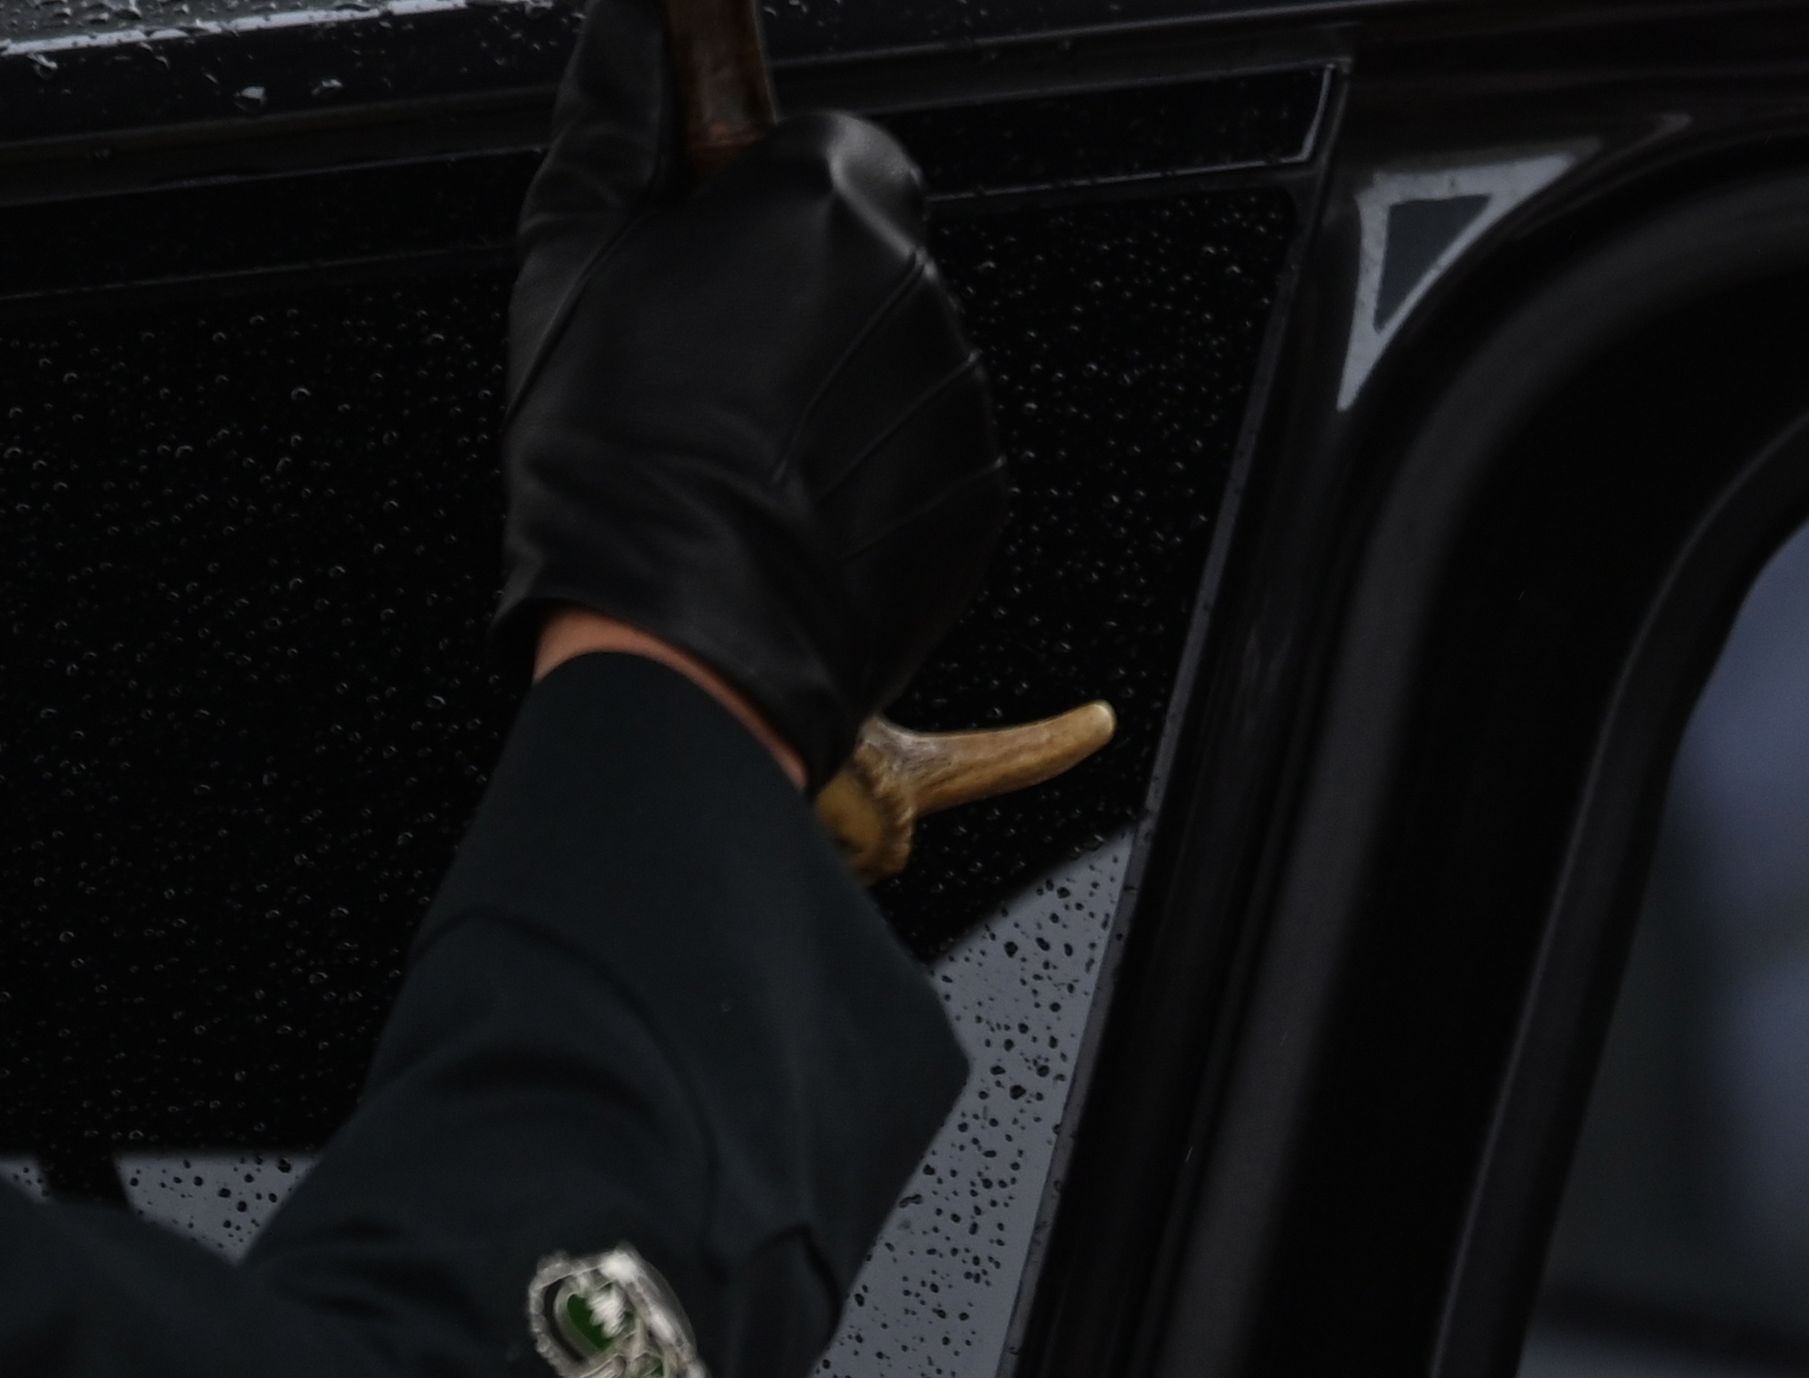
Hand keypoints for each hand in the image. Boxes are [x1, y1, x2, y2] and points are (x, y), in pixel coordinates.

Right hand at [490, 0, 1005, 787]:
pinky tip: (791, 500)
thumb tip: (628, 28)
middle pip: (871, 248)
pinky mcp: (979, 492)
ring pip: (899, 353)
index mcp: (823, 204)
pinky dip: (870, 467)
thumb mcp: (570, 250)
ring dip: (837, 379)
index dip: (768, 188)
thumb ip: (612, 118)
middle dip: (802, 284)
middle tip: (710, 358)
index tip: (717, 241)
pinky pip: (924, 449)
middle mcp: (915, 287)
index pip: (834, 140)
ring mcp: (957, 396)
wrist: (685, 629)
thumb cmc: (619, 445)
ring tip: (745, 444)